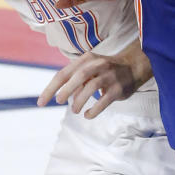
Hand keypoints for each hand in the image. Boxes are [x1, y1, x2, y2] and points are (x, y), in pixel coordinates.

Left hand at [38, 44, 152, 117]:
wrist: (133, 67)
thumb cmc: (104, 71)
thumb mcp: (88, 69)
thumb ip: (74, 80)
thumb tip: (61, 97)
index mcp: (86, 59)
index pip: (63, 73)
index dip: (50, 88)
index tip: (41, 103)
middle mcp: (98, 65)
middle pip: (78, 77)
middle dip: (65, 91)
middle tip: (58, 101)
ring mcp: (109, 76)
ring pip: (91, 87)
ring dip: (79, 101)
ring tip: (75, 110)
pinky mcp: (118, 89)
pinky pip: (104, 101)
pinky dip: (94, 110)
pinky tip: (88, 115)